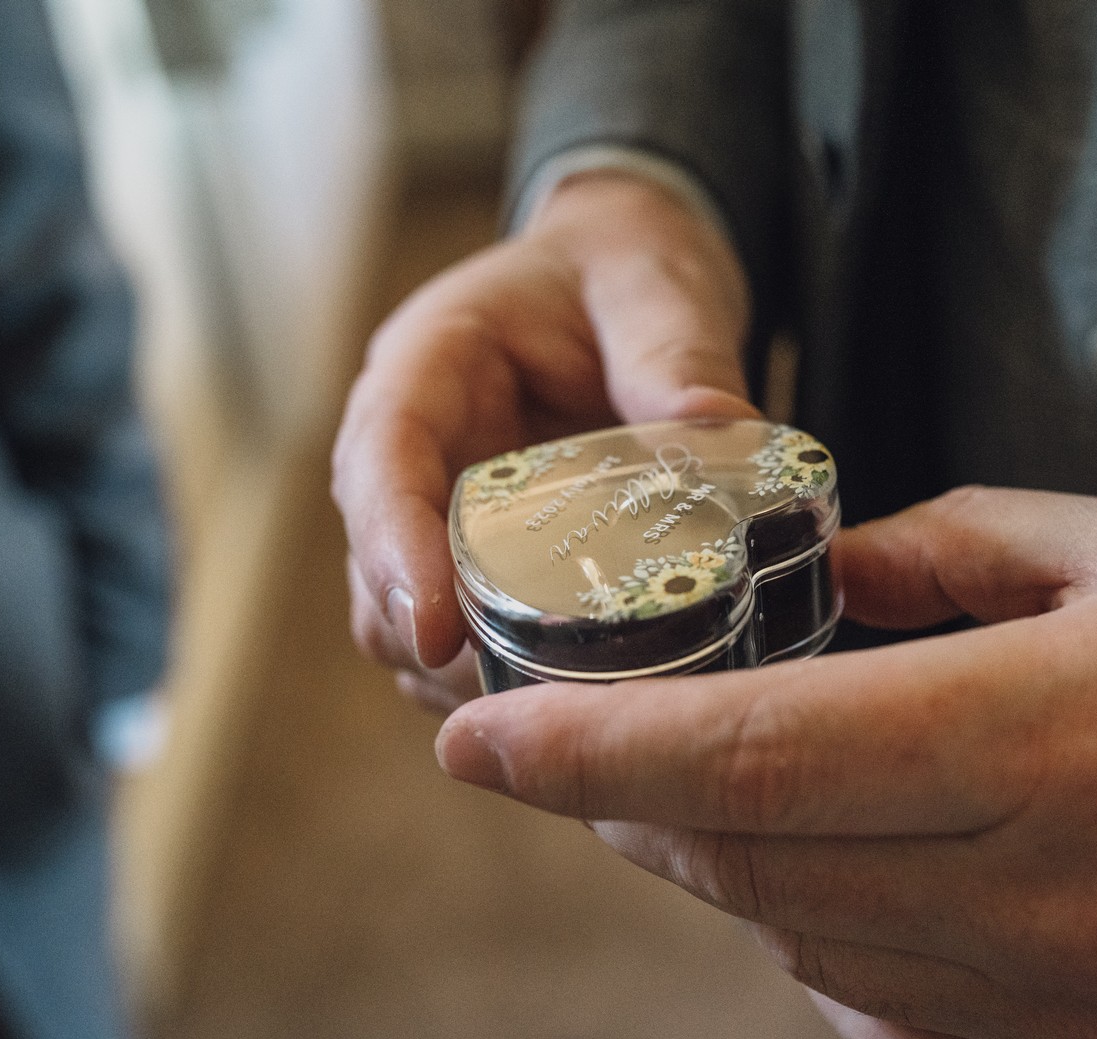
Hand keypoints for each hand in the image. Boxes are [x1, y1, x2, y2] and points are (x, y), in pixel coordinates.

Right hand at [333, 172, 758, 710]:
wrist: (623, 280)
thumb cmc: (621, 270)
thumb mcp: (653, 285)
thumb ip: (675, 350)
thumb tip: (720, 428)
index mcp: (428, 367)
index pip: (380, 461)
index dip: (393, 550)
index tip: (433, 629)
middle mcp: (411, 452)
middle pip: (375, 569)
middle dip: (432, 640)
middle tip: (529, 696)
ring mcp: (434, 515)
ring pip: (403, 623)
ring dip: (461, 676)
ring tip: (557, 711)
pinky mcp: (474, 561)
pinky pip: (458, 641)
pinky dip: (496, 680)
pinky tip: (571, 705)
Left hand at [434, 488, 1096, 1038]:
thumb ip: (952, 555)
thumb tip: (827, 573)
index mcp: (1047, 742)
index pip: (747, 759)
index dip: (583, 752)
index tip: (475, 737)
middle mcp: (1043, 898)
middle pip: (750, 862)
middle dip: (620, 805)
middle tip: (552, 744)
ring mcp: (1072, 1002)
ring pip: (806, 943)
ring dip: (709, 865)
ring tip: (663, 789)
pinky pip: (894, 1012)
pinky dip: (814, 937)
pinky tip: (813, 872)